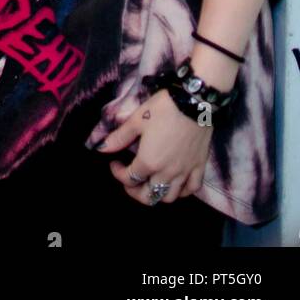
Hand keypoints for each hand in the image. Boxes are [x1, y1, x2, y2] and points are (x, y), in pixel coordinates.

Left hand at [96, 88, 213, 204]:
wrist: (193, 102)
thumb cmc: (163, 109)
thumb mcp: (137, 120)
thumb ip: (119, 137)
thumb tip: (101, 148)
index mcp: (149, 162)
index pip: (129, 178)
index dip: (117, 173)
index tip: (114, 163)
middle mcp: (167, 172)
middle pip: (149, 196)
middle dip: (134, 192)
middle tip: (129, 180)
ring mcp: (184, 172)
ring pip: (170, 197)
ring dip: (157, 194)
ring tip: (151, 182)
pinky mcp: (199, 167)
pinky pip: (192, 188)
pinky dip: (183, 191)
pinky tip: (176, 183)